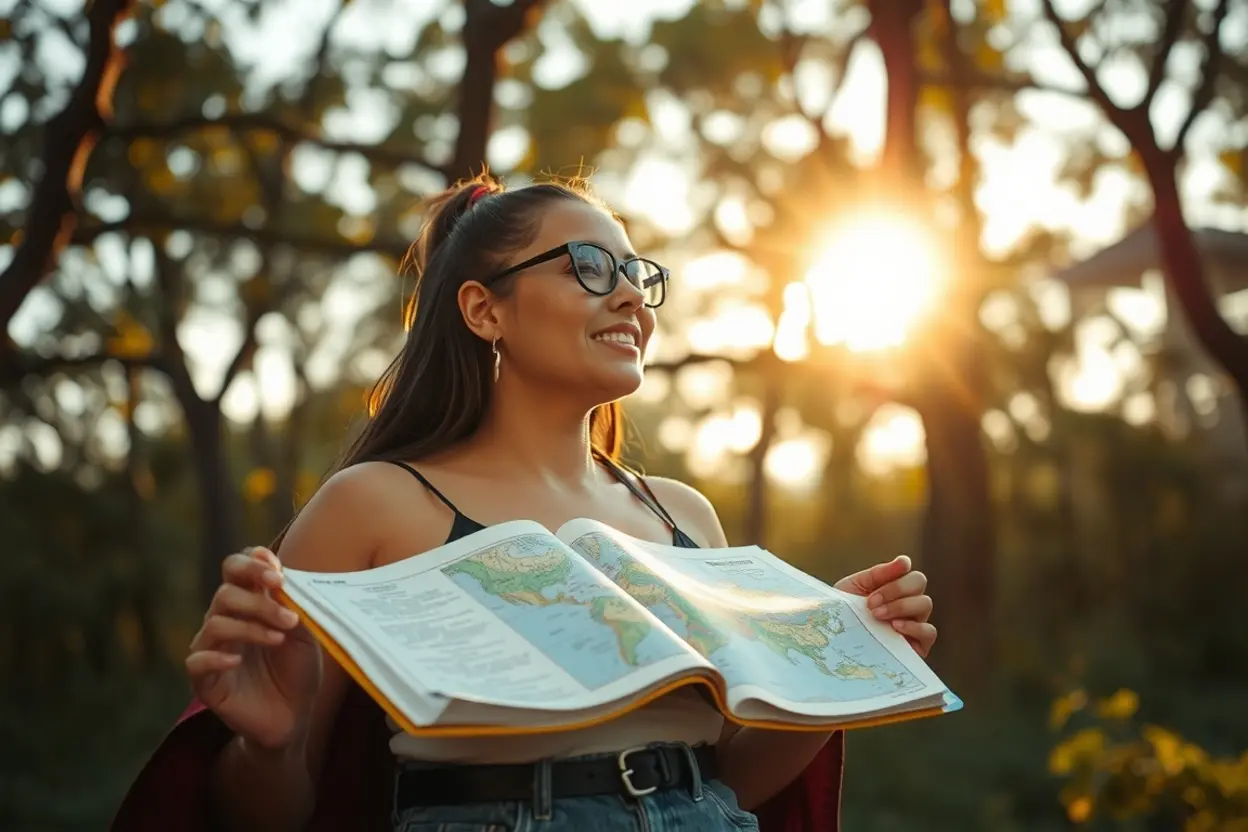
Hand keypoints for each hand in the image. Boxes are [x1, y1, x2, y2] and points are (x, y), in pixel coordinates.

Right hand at [186, 547, 321, 751]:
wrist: (294, 716)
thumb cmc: (298, 670)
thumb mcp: (306, 634)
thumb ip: (294, 605)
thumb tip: (283, 578)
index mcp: (249, 603)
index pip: (236, 569)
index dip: (251, 564)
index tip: (277, 574)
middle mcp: (226, 620)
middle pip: (226, 593)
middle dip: (259, 600)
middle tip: (289, 617)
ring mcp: (213, 649)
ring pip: (215, 623)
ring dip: (250, 627)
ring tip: (280, 639)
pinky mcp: (205, 680)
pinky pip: (196, 661)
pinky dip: (215, 657)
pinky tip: (238, 660)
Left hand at [834, 556, 936, 656]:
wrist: (832, 640)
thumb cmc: (843, 612)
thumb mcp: (855, 588)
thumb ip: (878, 574)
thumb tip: (905, 561)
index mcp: (895, 587)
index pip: (908, 570)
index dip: (899, 570)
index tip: (879, 579)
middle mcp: (908, 603)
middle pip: (919, 582)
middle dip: (895, 588)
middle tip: (871, 602)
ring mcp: (915, 624)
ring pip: (925, 603)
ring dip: (901, 605)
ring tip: (877, 615)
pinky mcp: (918, 646)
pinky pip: (928, 631)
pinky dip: (914, 626)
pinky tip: (894, 626)